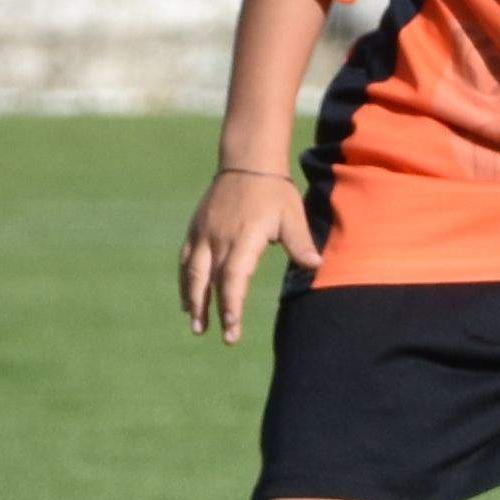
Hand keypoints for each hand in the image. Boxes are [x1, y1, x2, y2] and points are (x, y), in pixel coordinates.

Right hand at [180, 164, 320, 342]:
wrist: (248, 163)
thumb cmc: (274, 192)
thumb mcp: (292, 215)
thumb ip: (300, 243)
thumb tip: (315, 266)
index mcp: (244, 238)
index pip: (233, 278)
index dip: (231, 304)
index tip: (232, 327)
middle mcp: (219, 238)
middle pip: (210, 281)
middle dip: (212, 311)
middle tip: (218, 336)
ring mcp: (204, 233)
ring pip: (192, 273)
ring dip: (193, 301)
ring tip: (196, 326)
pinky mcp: (196, 229)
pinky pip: (186, 260)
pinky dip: (185, 282)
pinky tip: (188, 301)